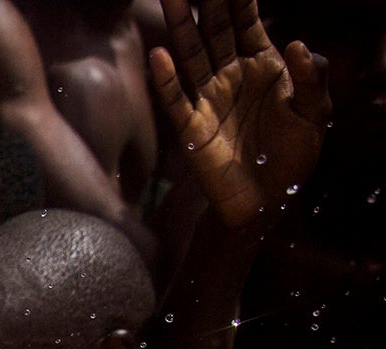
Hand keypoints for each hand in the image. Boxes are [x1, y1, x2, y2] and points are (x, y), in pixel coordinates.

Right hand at [150, 0, 329, 230]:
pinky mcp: (192, 128)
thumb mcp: (316, 113)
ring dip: (182, 27)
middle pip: (214, 30)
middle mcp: (231, 76)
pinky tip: (160, 56)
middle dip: (207, 2)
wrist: (267, 200)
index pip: (246, 22)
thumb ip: (310, 77)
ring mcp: (209, 100)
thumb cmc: (293, 156)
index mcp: (262, 66)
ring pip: (191, 55)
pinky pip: (176, 100)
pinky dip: (167, 79)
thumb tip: (295, 44)